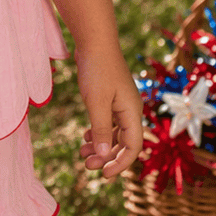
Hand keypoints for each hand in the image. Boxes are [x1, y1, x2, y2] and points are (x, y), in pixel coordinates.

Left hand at [75, 41, 143, 180]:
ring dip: (101, 145)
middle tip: (86, 165)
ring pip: (115, 133)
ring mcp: (121, 103)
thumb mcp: (97, 102)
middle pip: (124, 142)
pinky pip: (109, 122)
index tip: (103, 175)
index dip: (120, 163)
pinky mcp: (111, 97)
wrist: (95, 41)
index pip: (133, 147)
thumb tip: (104, 156)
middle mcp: (130, 110)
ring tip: (82, 152)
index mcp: (132, 112)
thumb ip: (101, 129)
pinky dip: (99, 131)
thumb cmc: (97, 69)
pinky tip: (87, 136)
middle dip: (107, 156)